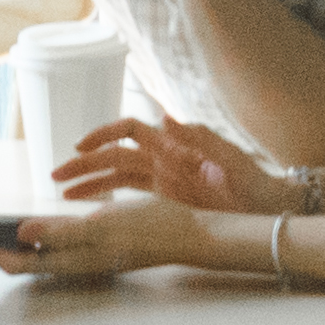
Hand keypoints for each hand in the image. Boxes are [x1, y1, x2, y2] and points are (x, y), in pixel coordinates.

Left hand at [0, 195, 206, 281]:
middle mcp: (73, 262)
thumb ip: (61, 231)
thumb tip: (21, 233)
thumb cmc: (149, 228)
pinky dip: (36, 237)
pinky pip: (55, 247)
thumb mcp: (102, 224)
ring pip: (36, 256)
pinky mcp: (94, 248)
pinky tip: (34, 224)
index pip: (16, 262)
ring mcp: (84, 257)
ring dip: (11, 244)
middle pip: (21, 262)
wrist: (186, 233)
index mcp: (71, 260)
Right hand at [53, 113, 291, 213]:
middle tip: (56, 174)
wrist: (267, 207)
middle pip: (114, 154)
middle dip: (84, 162)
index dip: (103, 134)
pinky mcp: (164, 197)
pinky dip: (108, 197)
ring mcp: (162, 178)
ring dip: (89, 181)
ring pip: (115, 175)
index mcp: (174, 144)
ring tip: (62, 192)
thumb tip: (166, 117)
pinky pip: (129, 193)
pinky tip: (88, 207)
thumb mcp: (230, 158)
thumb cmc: (252, 180)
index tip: (81, 147)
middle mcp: (163, 158)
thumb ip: (200, 139)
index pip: (130, 130)